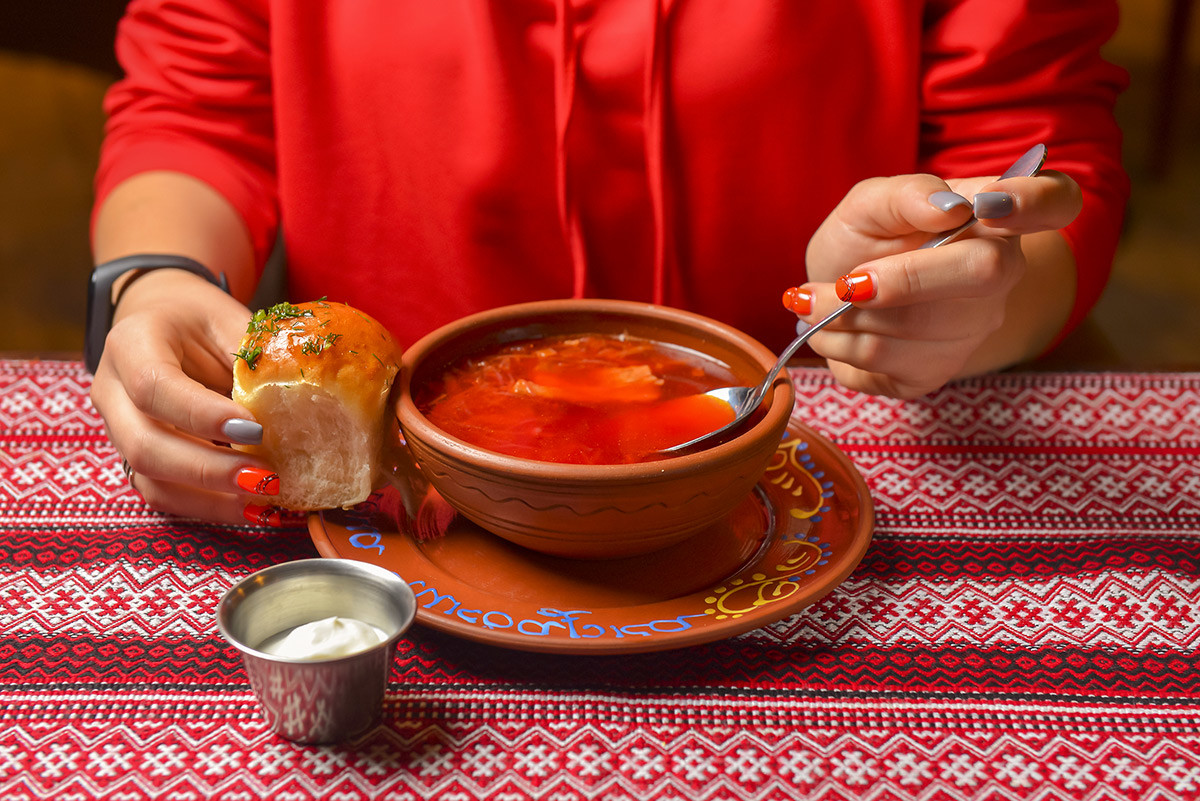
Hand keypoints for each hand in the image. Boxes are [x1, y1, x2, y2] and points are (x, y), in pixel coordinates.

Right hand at [89, 270, 283, 524]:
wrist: (161, 320)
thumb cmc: (199, 320)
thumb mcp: (229, 320)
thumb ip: (254, 360)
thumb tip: (303, 404)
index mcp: (131, 343)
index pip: (154, 387)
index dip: (202, 415)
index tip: (255, 429)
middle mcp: (112, 391)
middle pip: (145, 446)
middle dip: (209, 470)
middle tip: (266, 477)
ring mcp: (118, 430)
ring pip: (151, 480)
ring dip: (210, 499)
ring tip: (265, 500)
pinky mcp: (136, 457)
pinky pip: (164, 493)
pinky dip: (209, 507)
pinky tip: (253, 508)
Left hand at [790, 168, 1081, 397]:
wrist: (836, 294)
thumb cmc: (865, 239)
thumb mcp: (871, 203)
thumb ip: (905, 194)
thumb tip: (947, 206)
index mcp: (994, 214)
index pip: (1055, 200)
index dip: (1036, 201)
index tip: (992, 205)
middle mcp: (1000, 274)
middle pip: (983, 272)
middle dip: (900, 279)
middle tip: (844, 282)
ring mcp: (973, 328)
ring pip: (918, 328)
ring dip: (845, 317)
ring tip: (814, 301)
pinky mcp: (934, 372)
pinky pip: (885, 365)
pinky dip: (839, 345)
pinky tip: (832, 328)